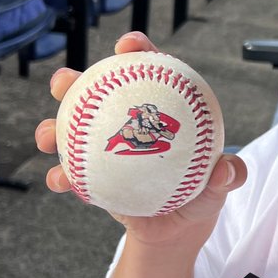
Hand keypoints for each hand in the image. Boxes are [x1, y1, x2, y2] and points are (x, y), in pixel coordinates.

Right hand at [35, 32, 246, 247]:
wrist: (176, 231)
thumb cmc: (199, 196)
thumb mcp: (218, 186)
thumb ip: (228, 176)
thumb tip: (229, 169)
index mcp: (157, 110)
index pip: (146, 71)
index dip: (136, 51)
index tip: (128, 46)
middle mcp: (123, 122)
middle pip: (94, 92)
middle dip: (73, 80)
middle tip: (65, 81)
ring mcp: (102, 148)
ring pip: (70, 129)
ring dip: (53, 127)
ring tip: (48, 135)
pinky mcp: (88, 177)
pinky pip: (69, 173)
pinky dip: (60, 175)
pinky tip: (59, 179)